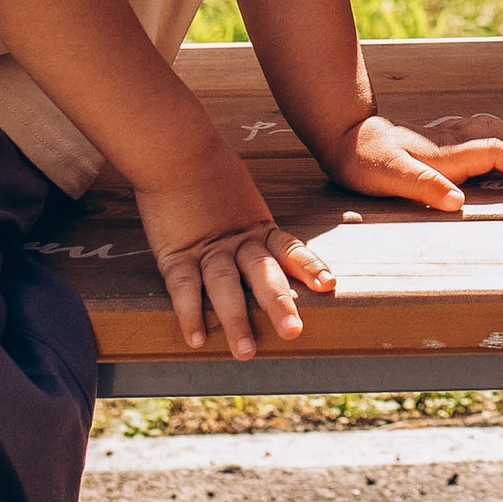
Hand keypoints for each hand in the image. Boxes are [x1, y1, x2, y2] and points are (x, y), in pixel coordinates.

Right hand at [138, 137, 336, 362]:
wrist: (173, 149)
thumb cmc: (207, 171)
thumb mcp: (241, 196)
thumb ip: (254, 223)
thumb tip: (269, 245)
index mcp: (257, 225)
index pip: (289, 248)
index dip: (308, 266)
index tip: (328, 284)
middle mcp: (237, 239)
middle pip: (262, 272)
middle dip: (278, 302)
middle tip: (294, 331)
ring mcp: (206, 247)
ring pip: (224, 285)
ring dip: (234, 319)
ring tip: (245, 352)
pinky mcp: (174, 253)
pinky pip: (183, 285)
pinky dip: (189, 311)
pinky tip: (196, 337)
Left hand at [320, 109, 502, 214]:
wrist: (344, 137)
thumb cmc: (364, 160)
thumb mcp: (389, 177)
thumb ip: (424, 187)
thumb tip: (458, 202)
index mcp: (446, 154)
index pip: (496, 150)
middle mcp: (451, 141)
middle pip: (501, 136)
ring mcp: (445, 136)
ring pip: (492, 129)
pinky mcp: (438, 137)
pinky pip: (479, 131)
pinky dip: (500, 137)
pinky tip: (497, 147)